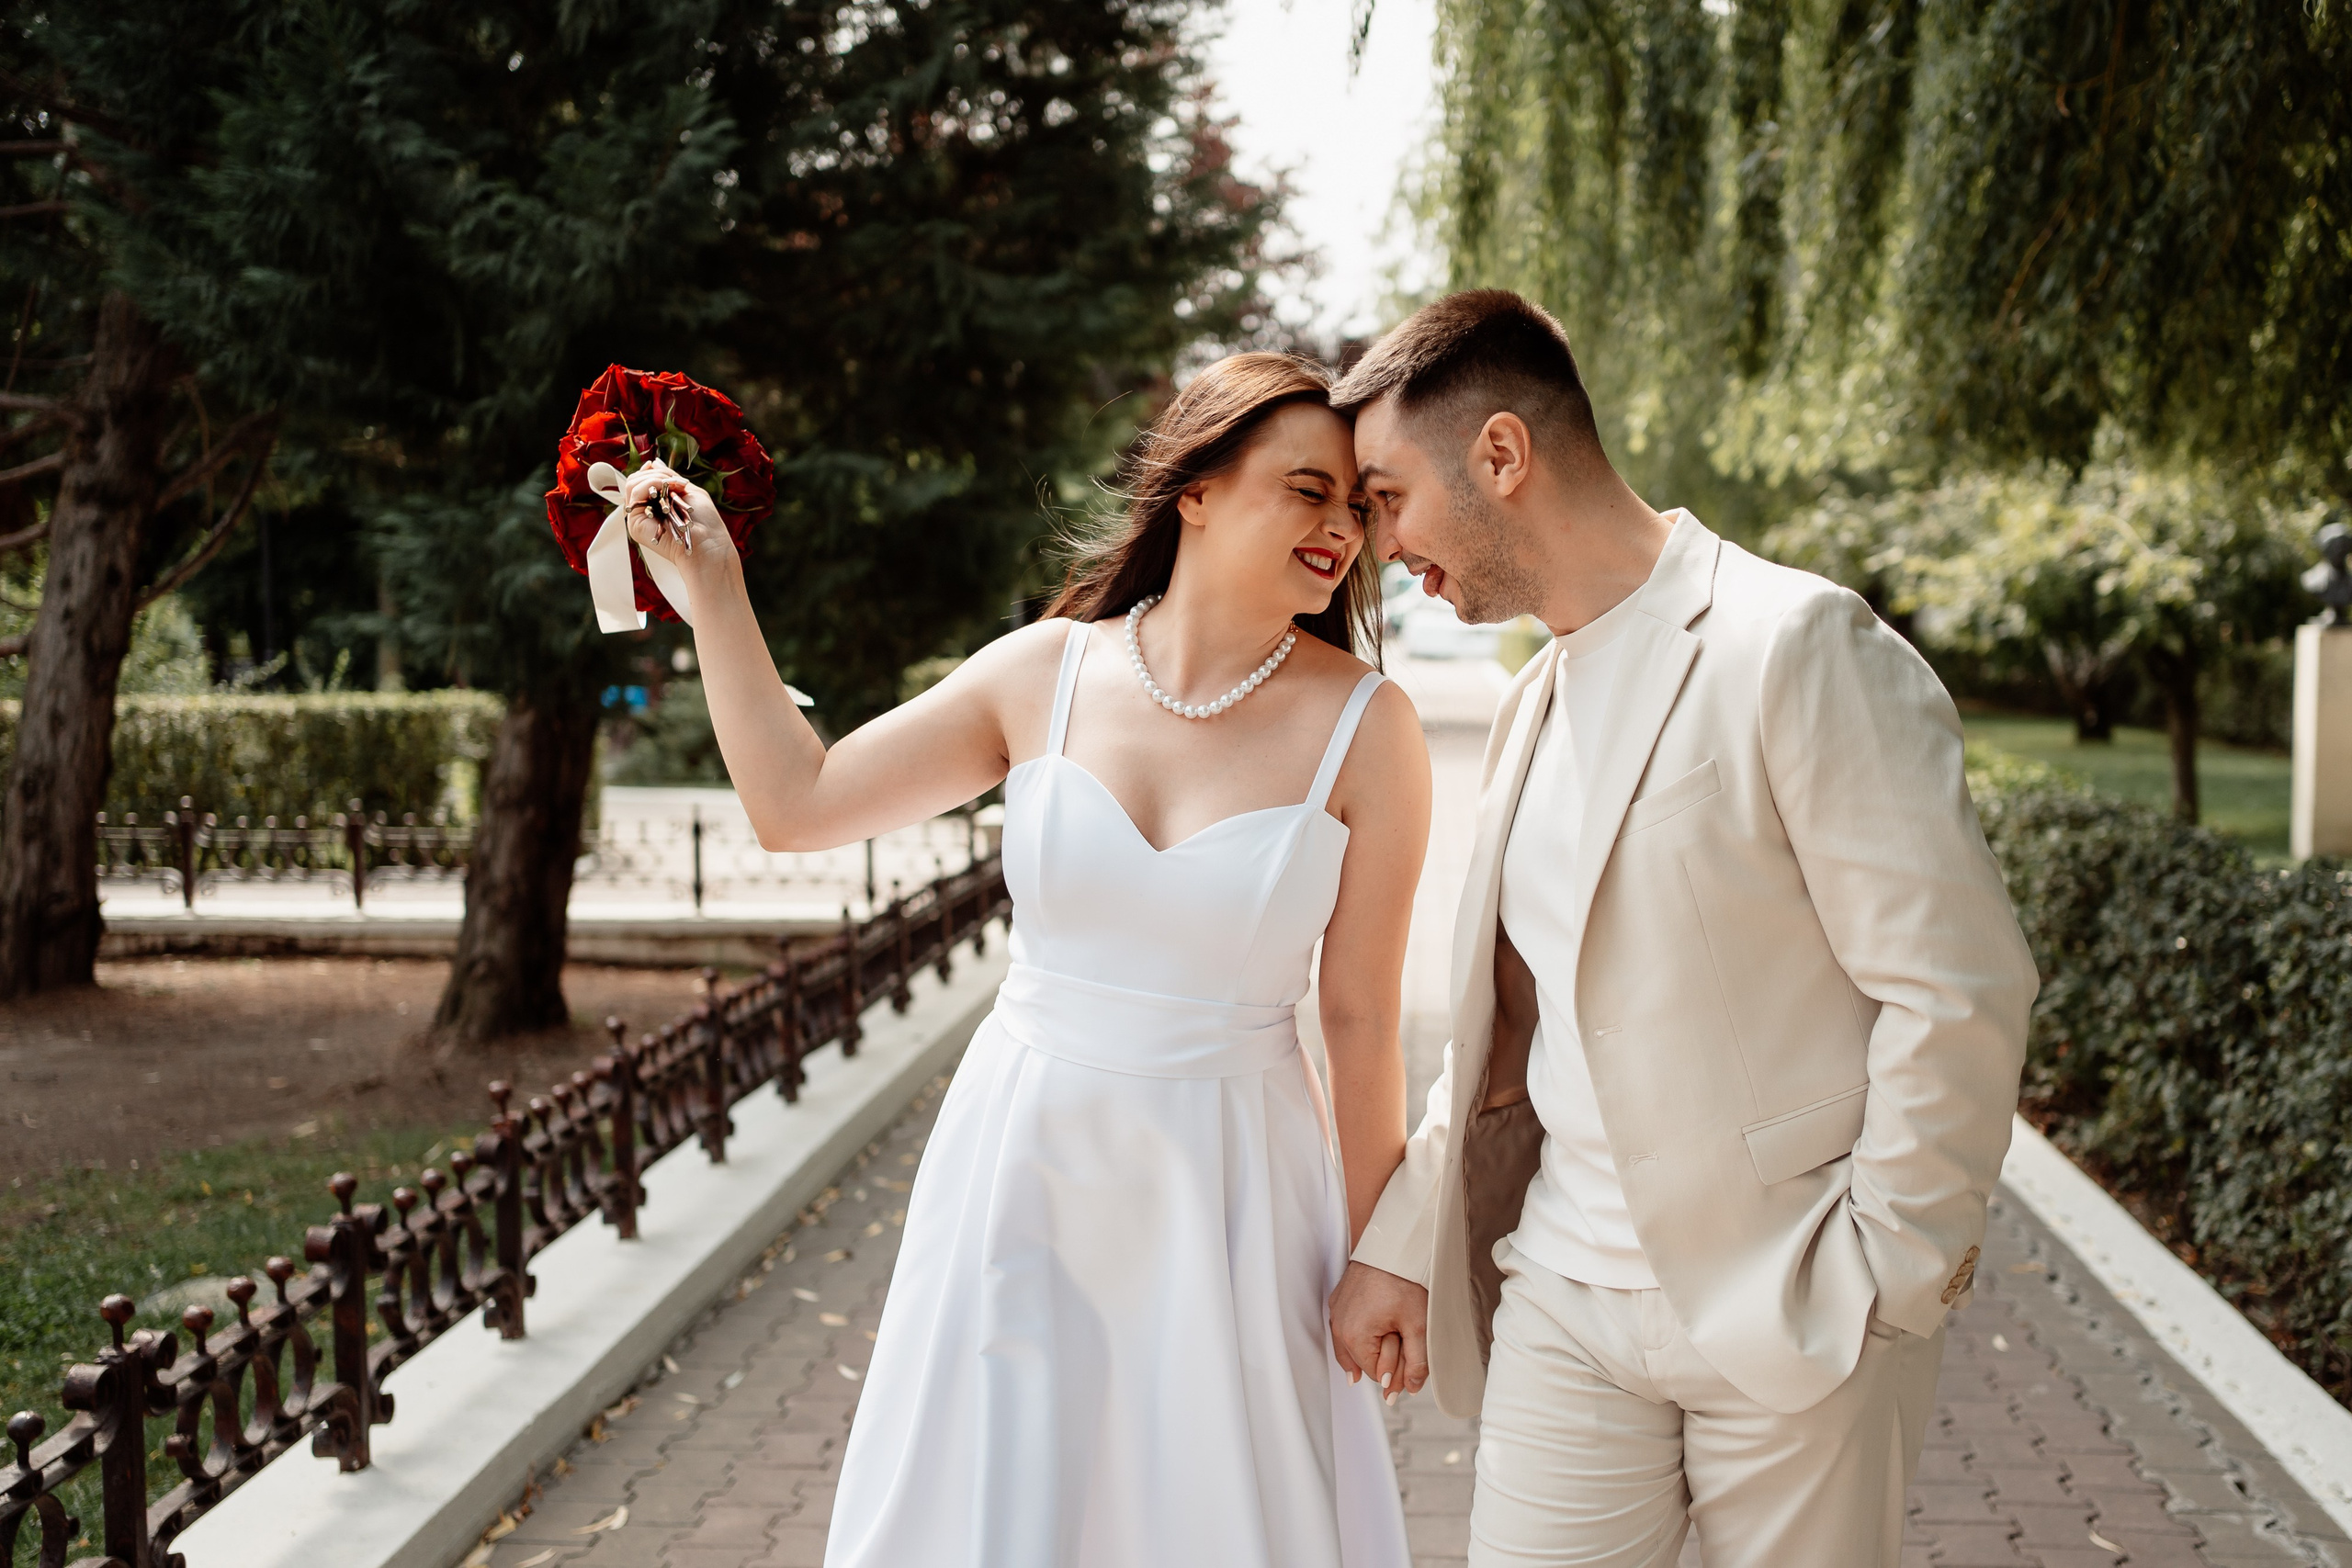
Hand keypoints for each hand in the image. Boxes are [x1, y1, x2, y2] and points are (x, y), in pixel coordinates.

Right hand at [622, 459, 736, 579]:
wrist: (707, 542)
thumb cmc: (704, 520)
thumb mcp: (687, 490)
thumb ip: (668, 477)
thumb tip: (652, 462)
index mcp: (655, 503)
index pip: (643, 480)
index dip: (652, 471)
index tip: (670, 474)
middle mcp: (645, 510)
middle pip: (636, 479)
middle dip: (657, 474)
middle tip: (677, 482)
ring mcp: (638, 517)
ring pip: (632, 483)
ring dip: (655, 478)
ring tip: (674, 486)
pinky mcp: (635, 523)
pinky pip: (634, 493)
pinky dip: (651, 484)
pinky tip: (666, 489)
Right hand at [1329, 1259, 1428, 1397]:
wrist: (1392, 1245)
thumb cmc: (1404, 1281)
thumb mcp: (1418, 1325)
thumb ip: (1416, 1363)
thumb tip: (1409, 1388)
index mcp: (1353, 1336)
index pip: (1375, 1374)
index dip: (1396, 1369)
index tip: (1410, 1351)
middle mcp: (1338, 1326)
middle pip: (1361, 1362)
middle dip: (1384, 1358)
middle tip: (1403, 1338)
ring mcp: (1336, 1312)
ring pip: (1352, 1347)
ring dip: (1372, 1347)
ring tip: (1392, 1337)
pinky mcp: (1339, 1301)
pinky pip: (1346, 1329)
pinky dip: (1360, 1334)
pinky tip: (1373, 1332)